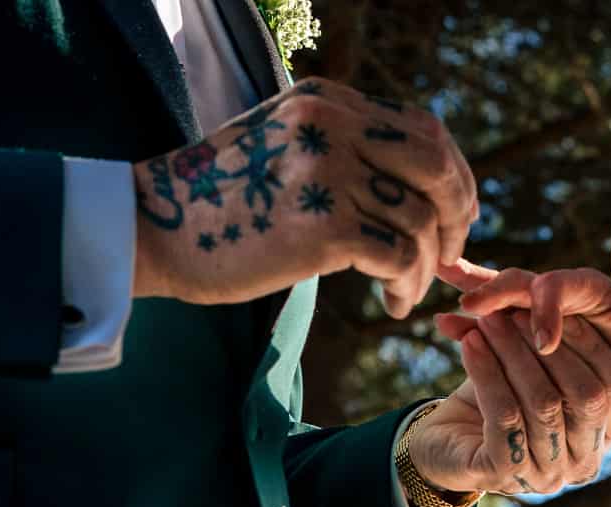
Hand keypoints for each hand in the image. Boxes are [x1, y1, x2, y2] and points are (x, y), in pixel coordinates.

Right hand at [131, 78, 478, 318]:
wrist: (152, 228)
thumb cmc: (222, 201)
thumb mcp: (286, 148)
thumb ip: (345, 149)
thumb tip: (418, 187)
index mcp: (327, 101)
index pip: (425, 130)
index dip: (456, 176)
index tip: (456, 215)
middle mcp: (332, 124)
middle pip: (437, 167)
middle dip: (457, 216)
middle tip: (450, 254)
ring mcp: (328, 172)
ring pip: (421, 219)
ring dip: (427, 264)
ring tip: (405, 289)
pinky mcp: (324, 226)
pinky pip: (400, 257)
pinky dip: (407, 285)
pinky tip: (391, 301)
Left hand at [405, 309, 610, 495]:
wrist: (440, 446)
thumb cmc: (494, 400)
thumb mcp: (531, 367)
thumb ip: (553, 342)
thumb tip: (556, 287)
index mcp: (601, 437)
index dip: (588, 341)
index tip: (559, 303)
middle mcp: (582, 464)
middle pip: (586, 397)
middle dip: (552, 346)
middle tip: (517, 309)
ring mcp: (546, 476)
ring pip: (544, 404)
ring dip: (515, 354)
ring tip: (488, 320)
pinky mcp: (504, 475)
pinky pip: (505, 415)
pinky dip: (487, 373)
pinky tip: (469, 344)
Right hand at [433, 217, 610, 423]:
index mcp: (587, 286)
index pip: (557, 285)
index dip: (546, 308)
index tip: (545, 343)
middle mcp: (561, 295)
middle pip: (519, 285)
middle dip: (494, 295)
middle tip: (469, 309)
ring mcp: (542, 315)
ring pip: (501, 301)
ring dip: (472, 298)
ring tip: (441, 295)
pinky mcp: (530, 337)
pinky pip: (496, 327)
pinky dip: (470, 325)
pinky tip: (443, 323)